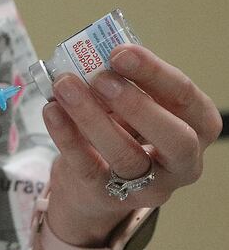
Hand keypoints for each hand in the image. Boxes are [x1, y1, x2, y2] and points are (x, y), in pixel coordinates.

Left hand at [41, 44, 221, 246]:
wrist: (94, 187)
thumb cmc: (123, 133)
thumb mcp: (131, 107)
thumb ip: (121, 84)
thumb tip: (91, 57)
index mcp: (197, 127)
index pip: (185, 97)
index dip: (154, 72)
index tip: (120, 52)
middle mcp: (183, 163)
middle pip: (173, 137)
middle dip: (136, 104)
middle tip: (100, 78)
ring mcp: (147, 186)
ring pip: (125, 155)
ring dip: (91, 117)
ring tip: (64, 87)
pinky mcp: (107, 196)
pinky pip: (86, 166)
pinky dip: (66, 136)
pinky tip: (51, 110)